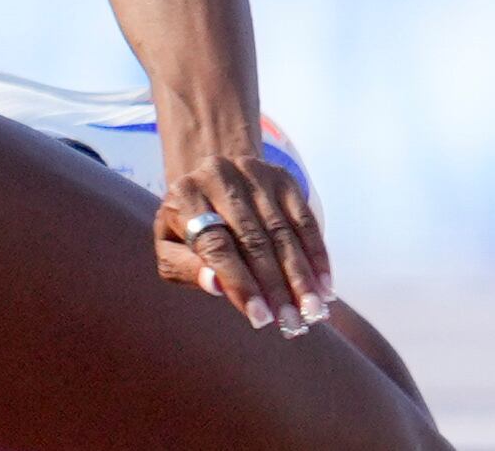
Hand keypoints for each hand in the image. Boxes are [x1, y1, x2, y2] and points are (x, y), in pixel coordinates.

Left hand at [154, 152, 332, 335]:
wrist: (209, 182)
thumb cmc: (188, 227)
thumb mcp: (171, 249)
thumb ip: (185, 268)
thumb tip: (214, 284)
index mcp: (184, 197)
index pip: (216, 246)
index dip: (239, 283)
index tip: (260, 318)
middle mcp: (218, 177)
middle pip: (253, 239)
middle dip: (276, 286)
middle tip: (292, 321)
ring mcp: (252, 173)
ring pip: (283, 231)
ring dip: (301, 275)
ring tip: (312, 310)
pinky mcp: (280, 177)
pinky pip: (304, 220)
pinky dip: (316, 255)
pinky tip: (324, 285)